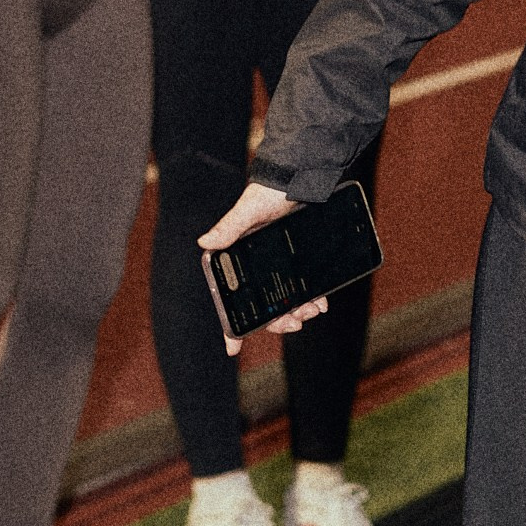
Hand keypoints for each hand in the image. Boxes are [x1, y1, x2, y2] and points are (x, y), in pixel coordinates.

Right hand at [196, 180, 328, 350]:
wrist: (300, 176)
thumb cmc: (269, 191)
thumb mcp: (249, 209)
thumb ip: (230, 227)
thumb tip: (205, 243)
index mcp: (237, 259)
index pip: (230, 299)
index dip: (230, 326)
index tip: (232, 349)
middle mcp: (255, 266)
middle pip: (263, 306)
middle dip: (277, 321)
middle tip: (294, 324)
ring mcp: (278, 265)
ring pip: (284, 301)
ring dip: (297, 312)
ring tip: (312, 311)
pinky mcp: (298, 260)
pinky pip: (303, 288)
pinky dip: (311, 299)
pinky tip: (320, 303)